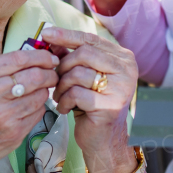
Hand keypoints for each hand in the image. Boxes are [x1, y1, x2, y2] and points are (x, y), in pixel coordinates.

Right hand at [0, 48, 59, 172]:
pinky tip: (31, 106)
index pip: (19, 58)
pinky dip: (39, 107)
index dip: (40, 55)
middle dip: (50, 72)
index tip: (49, 56)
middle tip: (53, 73)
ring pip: (40, 95)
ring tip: (41, 90)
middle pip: (34, 75)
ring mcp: (3, 116)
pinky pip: (37, 113)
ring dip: (45, 90)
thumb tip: (26, 59)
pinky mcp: (13, 133)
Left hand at [39, 26, 139, 172]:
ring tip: (59, 97)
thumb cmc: (92, 105)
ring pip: (78, 73)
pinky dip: (64, 101)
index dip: (66, 35)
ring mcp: (121, 87)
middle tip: (54, 80)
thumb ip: (72, 56)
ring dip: (61, 86)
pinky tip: (64, 108)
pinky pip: (76, 94)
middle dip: (62, 66)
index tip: (46, 33)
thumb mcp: (83, 77)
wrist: (104, 139)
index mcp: (123, 58)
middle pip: (84, 54)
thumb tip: (50, 37)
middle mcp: (127, 70)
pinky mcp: (110, 105)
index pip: (91, 39)